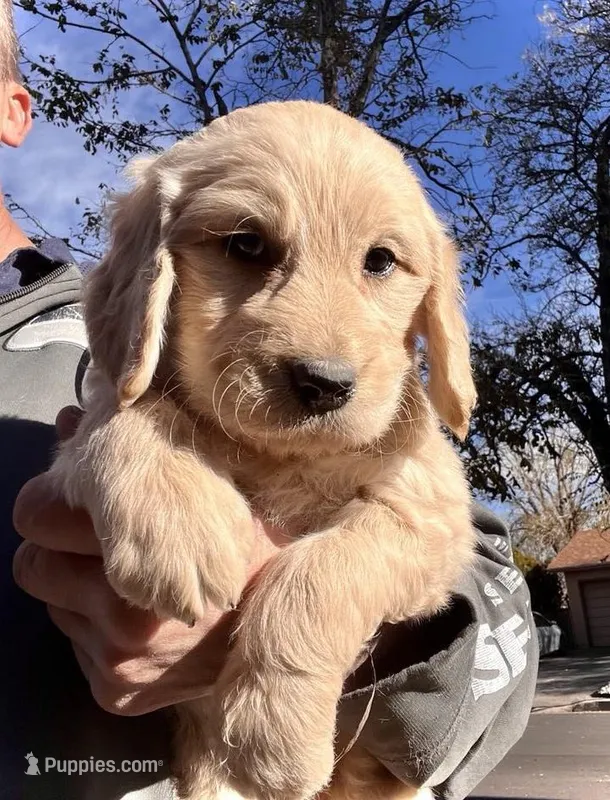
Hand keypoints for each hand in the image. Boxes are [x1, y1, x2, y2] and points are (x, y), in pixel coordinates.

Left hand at [12, 406, 288, 715]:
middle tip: (103, 543)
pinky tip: (142, 617)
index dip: (56, 501)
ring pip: (53, 607)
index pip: (35, 515)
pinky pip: (75, 648)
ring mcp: (118, 657)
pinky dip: (97, 630)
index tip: (82, 502)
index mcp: (139, 544)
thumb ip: (129, 447)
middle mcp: (120, 610)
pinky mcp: (118, 691)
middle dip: (62, 549)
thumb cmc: (246, 537)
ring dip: (79, 591)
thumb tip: (68, 417)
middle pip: (33, 564)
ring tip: (132, 581)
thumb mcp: (199, 477)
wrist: (294, 618)